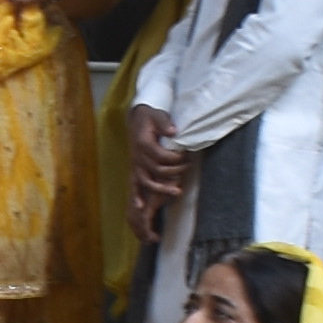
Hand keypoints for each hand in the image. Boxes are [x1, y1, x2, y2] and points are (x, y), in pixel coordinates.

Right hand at [125, 105, 188, 230]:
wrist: (138, 118)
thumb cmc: (150, 117)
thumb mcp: (158, 115)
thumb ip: (165, 124)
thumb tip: (173, 132)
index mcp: (143, 143)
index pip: (161, 156)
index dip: (175, 158)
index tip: (185, 155)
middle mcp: (137, 156)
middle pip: (157, 170)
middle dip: (175, 171)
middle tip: (188, 167)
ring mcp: (135, 164)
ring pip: (147, 181)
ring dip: (162, 188)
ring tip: (177, 191)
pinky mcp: (135, 168)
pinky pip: (133, 184)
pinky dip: (136, 196)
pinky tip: (140, 207)